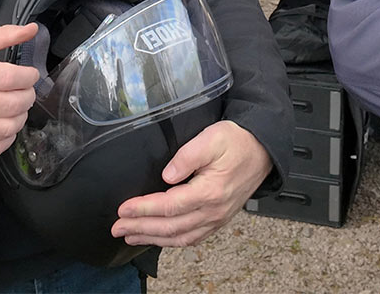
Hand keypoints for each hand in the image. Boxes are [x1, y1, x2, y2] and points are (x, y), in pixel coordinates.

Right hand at [0, 23, 40, 157]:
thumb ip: (3, 35)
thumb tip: (31, 30)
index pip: (9, 78)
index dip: (28, 77)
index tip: (30, 75)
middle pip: (12, 104)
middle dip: (28, 96)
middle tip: (25, 90)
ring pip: (8, 128)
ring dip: (21, 116)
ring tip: (16, 107)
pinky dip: (7, 138)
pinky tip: (4, 124)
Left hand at [111, 120, 271, 247]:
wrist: (263, 149)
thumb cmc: (236, 141)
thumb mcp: (211, 138)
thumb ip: (187, 156)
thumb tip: (166, 176)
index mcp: (210, 191)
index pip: (169, 206)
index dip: (143, 209)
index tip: (122, 209)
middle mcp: (213, 211)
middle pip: (171, 226)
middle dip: (141, 228)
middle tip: (117, 228)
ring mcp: (217, 218)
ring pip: (181, 237)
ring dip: (153, 238)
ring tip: (130, 237)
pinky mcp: (219, 219)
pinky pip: (193, 238)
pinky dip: (173, 241)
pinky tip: (159, 238)